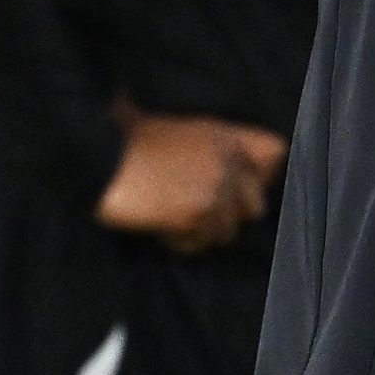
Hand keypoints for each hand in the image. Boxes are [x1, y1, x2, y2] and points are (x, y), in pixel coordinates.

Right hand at [94, 108, 287, 254]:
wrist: (99, 154)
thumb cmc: (131, 139)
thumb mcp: (185, 130)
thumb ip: (215, 149)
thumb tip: (234, 176)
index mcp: (226, 135)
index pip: (275, 155)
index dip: (258, 177)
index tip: (238, 189)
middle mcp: (228, 161)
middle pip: (255, 205)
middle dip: (228, 214)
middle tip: (197, 212)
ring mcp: (214, 190)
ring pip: (226, 232)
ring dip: (201, 231)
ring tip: (171, 218)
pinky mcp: (193, 215)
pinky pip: (198, 245)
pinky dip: (179, 242)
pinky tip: (158, 226)